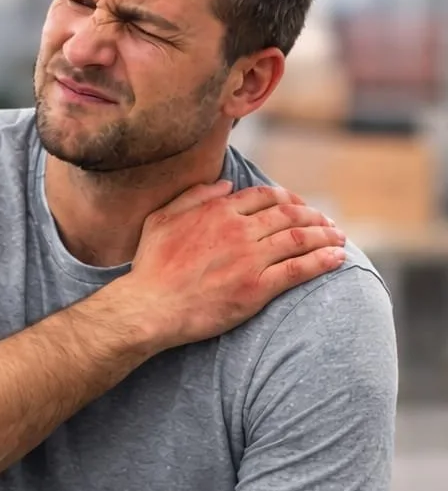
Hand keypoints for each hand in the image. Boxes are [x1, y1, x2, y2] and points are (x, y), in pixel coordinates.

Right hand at [119, 181, 345, 351]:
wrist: (151, 306)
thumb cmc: (151, 265)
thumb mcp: (162, 218)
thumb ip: (194, 196)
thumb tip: (225, 184)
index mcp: (218, 211)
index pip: (265, 196)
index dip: (288, 199)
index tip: (300, 206)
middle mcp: (238, 230)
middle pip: (289, 215)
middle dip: (314, 216)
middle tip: (328, 222)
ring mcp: (250, 258)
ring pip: (299, 239)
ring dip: (324, 236)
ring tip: (339, 237)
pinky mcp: (258, 287)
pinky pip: (298, 270)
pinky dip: (321, 261)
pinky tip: (336, 258)